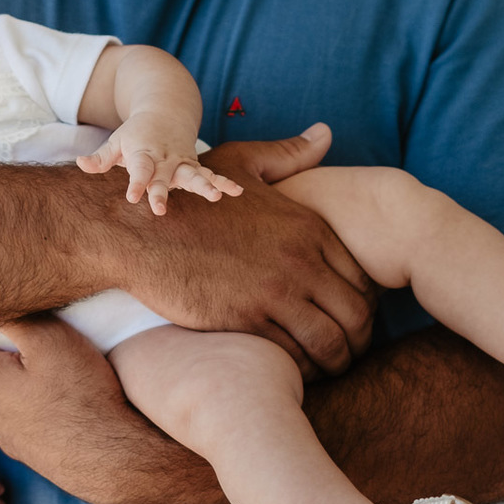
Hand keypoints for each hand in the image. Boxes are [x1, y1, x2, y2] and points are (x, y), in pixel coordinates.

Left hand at [0, 317, 233, 503]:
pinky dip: (16, 391)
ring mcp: (3, 432)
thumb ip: (10, 314)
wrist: (116, 462)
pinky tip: (46, 385)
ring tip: (28, 348)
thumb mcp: (49, 338)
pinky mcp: (25, 445)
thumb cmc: (82, 396)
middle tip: (4, 318)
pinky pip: (8, 409)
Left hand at [77, 118, 241, 212]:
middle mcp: (165, 159)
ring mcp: (182, 162)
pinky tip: (237, 192)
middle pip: (165, 177)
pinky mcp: (195, 166)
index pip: (139, 171)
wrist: (165, 111)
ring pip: (194, 175)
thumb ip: (100, 157)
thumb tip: (79, 163)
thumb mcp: (115, 142)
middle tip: (161, 209)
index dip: (136, 184)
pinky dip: (224, 181)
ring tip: (216, 197)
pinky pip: (211, 174)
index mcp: (144, 153)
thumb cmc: (136, 134)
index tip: (133, 198)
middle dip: (163, 192)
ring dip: (205, 185)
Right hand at [124, 124, 374, 377]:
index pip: (364, 279)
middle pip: (357, 315)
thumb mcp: (241, 164)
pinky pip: (294, 356)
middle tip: (347, 352)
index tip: (351, 319)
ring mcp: (274, 291)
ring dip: (336, 362)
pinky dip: (302, 370)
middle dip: (359, 340)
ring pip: (331, 342)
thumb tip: (326, 133)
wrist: (139, 230)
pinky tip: (292, 370)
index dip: (365, 306)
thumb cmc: (191, 200)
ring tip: (326, 368)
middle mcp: (299, 259)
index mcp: (307, 227)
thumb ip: (288, 154)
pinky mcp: (247, 319)